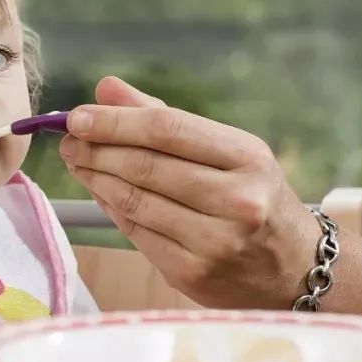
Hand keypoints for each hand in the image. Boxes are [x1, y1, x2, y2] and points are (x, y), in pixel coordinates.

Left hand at [59, 76, 317, 308]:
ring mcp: (215, 241)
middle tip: (68, 140)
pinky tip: (99, 192)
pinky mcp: (192, 273)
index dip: (114, 122)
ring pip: (134, 201)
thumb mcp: (227, 150)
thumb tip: (106, 88)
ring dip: (95, 179)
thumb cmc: (253, 196)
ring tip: (77, 162)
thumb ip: (163, 117)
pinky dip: (110, 209)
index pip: (166, 130)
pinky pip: (135, 233)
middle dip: (95, 149)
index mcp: (247, 157)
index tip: (77, 117)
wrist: (294, 268)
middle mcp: (237, 200)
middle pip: (144, 166)